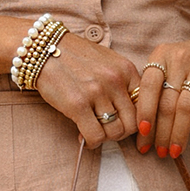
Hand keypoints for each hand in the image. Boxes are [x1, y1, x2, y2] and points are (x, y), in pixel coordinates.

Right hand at [33, 31, 141, 146]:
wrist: (44, 49)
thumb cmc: (75, 57)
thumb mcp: (107, 61)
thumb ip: (122, 82)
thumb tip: (131, 113)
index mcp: (126, 70)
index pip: (145, 106)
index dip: (136, 120)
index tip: (124, 123)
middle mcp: (115, 81)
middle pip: (132, 124)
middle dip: (121, 132)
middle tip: (108, 130)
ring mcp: (97, 93)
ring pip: (115, 132)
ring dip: (105, 138)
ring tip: (94, 132)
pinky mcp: (77, 105)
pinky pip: (94, 135)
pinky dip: (91, 142)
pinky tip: (84, 137)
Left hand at [133, 32, 189, 159]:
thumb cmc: (188, 65)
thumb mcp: (167, 66)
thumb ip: (154, 89)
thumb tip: (141, 129)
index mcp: (161, 55)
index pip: (148, 87)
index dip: (144, 112)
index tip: (142, 134)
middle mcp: (179, 58)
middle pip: (167, 102)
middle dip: (161, 132)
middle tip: (158, 152)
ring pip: (186, 107)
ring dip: (179, 133)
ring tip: (174, 152)